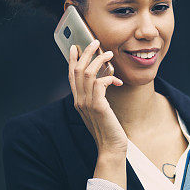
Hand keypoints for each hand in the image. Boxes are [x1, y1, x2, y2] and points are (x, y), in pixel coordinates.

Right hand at [69, 40, 126, 157]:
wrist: (110, 148)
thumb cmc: (108, 130)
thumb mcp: (100, 110)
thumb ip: (97, 96)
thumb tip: (104, 79)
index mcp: (78, 100)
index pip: (71, 76)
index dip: (72, 59)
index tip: (75, 46)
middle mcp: (79, 100)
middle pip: (78, 70)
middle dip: (86, 53)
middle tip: (96, 41)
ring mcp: (87, 104)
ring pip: (88, 73)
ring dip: (99, 60)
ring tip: (109, 54)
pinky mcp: (98, 107)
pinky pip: (100, 83)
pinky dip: (109, 77)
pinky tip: (118, 80)